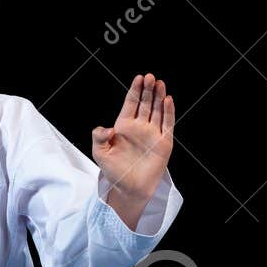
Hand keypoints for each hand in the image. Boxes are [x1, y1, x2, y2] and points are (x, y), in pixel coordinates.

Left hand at [91, 72, 174, 203]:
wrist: (129, 189)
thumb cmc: (114, 172)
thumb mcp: (99, 153)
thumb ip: (98, 137)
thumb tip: (108, 128)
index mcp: (124, 126)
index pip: (131, 103)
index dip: (135, 90)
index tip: (138, 78)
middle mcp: (139, 127)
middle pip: (145, 103)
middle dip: (147, 90)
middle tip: (150, 77)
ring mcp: (152, 133)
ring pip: (157, 110)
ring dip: (158, 97)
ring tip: (159, 83)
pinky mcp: (163, 142)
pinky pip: (167, 124)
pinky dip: (168, 112)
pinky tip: (167, 100)